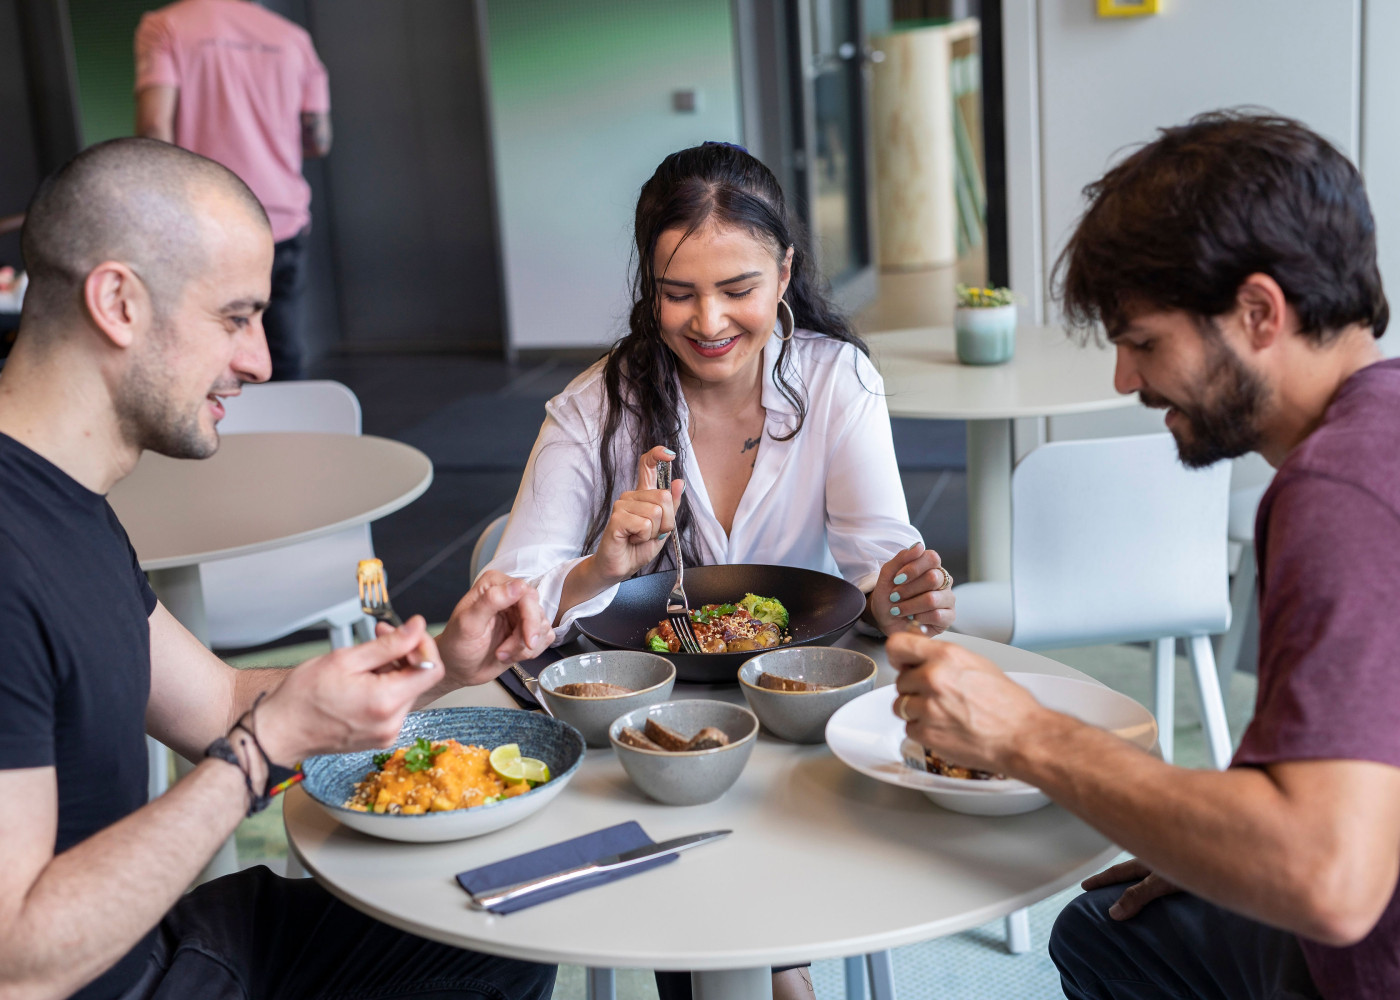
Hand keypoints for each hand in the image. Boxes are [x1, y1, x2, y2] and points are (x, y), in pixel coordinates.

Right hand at [256, 616, 445, 763]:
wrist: (280, 731)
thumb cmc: (302, 697)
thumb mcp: (346, 658)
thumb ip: (389, 643)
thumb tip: (417, 627)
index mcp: (386, 702)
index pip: (432, 669)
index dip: (423, 646)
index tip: (406, 634)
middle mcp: (392, 722)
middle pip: (419, 679)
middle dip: (404, 654)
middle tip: (378, 637)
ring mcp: (387, 733)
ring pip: (406, 691)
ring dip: (393, 671)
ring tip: (362, 663)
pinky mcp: (380, 737)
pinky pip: (394, 706)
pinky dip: (385, 688)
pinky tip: (361, 682)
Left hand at [437, 571, 555, 685]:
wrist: (459, 668)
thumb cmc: (457, 645)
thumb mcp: (468, 623)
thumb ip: (491, 601)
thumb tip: (517, 586)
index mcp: (494, 584)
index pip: (526, 593)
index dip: (530, 616)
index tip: (527, 639)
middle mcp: (510, 595)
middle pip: (537, 610)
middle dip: (526, 636)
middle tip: (506, 652)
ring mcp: (520, 613)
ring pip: (543, 627)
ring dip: (524, 647)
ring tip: (501, 653)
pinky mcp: (528, 630)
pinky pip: (545, 639)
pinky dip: (530, 652)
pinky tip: (510, 655)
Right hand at [589, 445, 685, 585]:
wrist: (621, 567)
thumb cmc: (638, 547)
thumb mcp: (664, 527)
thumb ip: (672, 506)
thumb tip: (679, 482)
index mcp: (644, 494)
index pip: (648, 465)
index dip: (658, 455)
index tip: (669, 455)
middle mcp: (632, 495)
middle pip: (664, 497)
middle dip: (666, 521)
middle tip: (651, 533)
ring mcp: (622, 505)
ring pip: (656, 512)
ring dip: (654, 532)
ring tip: (640, 537)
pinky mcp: (617, 518)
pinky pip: (644, 524)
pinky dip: (643, 537)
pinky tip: (632, 539)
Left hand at [869, 543, 954, 636]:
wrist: (884, 618)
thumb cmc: (888, 595)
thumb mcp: (888, 575)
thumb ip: (902, 558)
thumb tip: (919, 546)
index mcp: (931, 566)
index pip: (932, 558)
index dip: (913, 568)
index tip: (896, 579)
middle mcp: (944, 580)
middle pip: (932, 578)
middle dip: (907, 590)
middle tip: (894, 597)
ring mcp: (948, 598)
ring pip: (932, 599)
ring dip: (909, 606)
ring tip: (899, 609)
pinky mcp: (949, 617)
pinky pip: (936, 616)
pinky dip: (918, 618)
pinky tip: (912, 618)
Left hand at [886, 632, 1046, 774]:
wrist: (1022, 736)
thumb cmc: (1009, 704)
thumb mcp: (977, 664)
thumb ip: (944, 658)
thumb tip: (922, 656)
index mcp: (946, 656)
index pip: (897, 645)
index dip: (898, 656)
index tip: (902, 663)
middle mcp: (933, 678)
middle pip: (900, 680)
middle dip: (913, 689)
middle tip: (936, 696)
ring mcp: (928, 707)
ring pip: (901, 706)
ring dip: (916, 712)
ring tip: (942, 714)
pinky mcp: (927, 733)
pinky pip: (909, 729)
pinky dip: (923, 731)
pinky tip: (944, 728)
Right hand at [1082, 858, 1181, 919]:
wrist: (1220, 860)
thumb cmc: (1189, 865)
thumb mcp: (1160, 882)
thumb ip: (1137, 896)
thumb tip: (1113, 913)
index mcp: (1145, 862)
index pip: (1117, 872)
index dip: (1100, 879)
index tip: (1084, 886)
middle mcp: (1155, 866)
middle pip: (1130, 876)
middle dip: (1116, 884)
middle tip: (1102, 895)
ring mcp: (1169, 873)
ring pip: (1146, 883)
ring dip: (1137, 892)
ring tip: (1129, 905)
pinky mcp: (1184, 883)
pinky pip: (1162, 891)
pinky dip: (1154, 898)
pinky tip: (1158, 906)